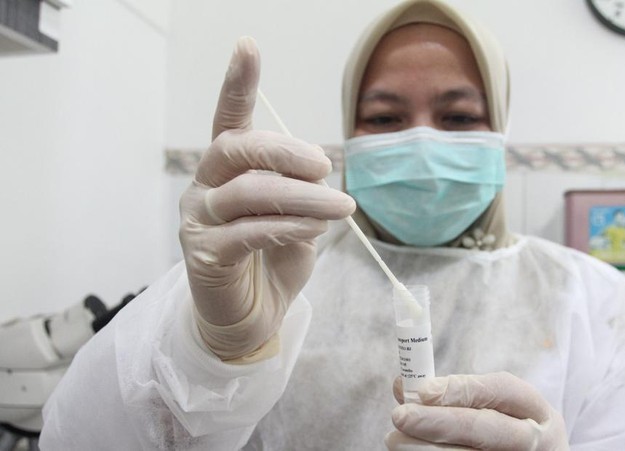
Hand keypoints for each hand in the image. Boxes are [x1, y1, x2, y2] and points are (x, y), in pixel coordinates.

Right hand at [179, 37, 354, 360]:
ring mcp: (199, 220)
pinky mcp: (204, 255)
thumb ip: (302, 197)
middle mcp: (205, 186)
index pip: (230, 118)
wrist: (251, 316)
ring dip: (302, 197)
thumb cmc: (274, 260)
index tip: (248, 45)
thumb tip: (319, 186)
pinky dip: (287, 227)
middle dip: (285, 150)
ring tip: (340, 208)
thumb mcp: (298, 221)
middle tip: (324, 164)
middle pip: (236, 148)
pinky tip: (313, 230)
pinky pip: (249, 232)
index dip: (238, 82)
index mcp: (228, 169)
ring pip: (249, 191)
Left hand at [385, 372, 568, 450]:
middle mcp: (533, 442)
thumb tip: (404, 386)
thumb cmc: (511, 431)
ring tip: (395, 439)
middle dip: (437, 422)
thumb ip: (462, 395)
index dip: (460, 389)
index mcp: (537, 411)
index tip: (423, 390)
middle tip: (400, 415)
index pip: (501, 391)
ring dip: (424, 450)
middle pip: (483, 429)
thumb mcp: (503, 407)